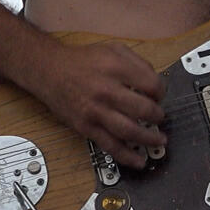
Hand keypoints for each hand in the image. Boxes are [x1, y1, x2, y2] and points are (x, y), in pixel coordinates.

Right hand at [25, 40, 167, 168]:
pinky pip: (110, 145)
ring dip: (149, 139)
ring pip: (129, 131)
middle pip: (144, 109)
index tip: (159, 96)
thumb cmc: (83, 61)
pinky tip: (138, 161)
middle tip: (159, 117)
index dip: (161, 92)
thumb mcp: (114, 49)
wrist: (49, 71)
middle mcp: (106, 90)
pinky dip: (127, 156)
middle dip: (158, 116)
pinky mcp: (85, 127)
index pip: (151, 85)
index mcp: (116, 68)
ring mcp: (95, 111)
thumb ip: (138, 63)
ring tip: (159, 141)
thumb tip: (156, 85)